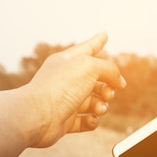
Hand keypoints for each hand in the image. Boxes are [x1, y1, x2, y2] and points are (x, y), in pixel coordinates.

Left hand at [22, 32, 125, 147]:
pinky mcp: (64, 121)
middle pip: (94, 79)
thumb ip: (109, 70)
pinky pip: (85, 120)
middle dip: (107, 86)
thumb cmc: (59, 87)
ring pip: (92, 101)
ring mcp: (64, 101)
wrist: (37, 116)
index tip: (105, 34)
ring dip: (102, 104)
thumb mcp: (90, 67)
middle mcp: (65, 80)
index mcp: (66, 61)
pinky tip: (92, 119)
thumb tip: (118, 82)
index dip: (97, 42)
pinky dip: (92, 120)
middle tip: (109, 92)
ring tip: (100, 107)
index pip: (86, 48)